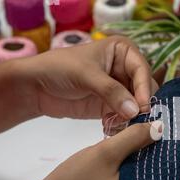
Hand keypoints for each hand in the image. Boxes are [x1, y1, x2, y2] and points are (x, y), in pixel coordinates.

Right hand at [0, 122, 159, 179]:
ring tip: (142, 125)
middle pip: (157, 167)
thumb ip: (134, 138)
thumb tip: (159, 127)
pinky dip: (130, 159)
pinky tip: (127, 142)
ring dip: (140, 149)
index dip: (167, 143)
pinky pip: (133, 174)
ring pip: (144, 168)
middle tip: (154, 118)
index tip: (167, 122)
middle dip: (153, 144)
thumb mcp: (106, 154)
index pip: (168, 167)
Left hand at [22, 36, 156, 119]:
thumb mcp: (86, 75)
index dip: (144, 88)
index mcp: (123, 51)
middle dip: (141, 105)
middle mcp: (125, 69)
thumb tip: (135, 111)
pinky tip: (112, 128)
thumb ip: (111, 92)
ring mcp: (120, 89)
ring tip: (122, 126)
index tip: (142, 108)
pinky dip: (123, 124)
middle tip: (135, 120)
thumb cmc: (59, 69)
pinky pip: (126, 116)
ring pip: (138, 105)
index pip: (142, 70)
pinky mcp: (112, 106)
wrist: (35, 86)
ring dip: (133, 117)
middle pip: (144, 89)